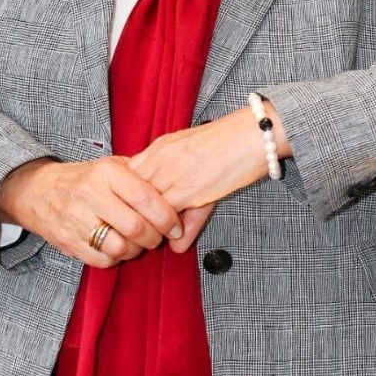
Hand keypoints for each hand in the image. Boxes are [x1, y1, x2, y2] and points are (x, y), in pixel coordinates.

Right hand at [0, 156, 183, 268]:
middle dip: (155, 237)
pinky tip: (119, 248)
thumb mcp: (110, 165)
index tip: (175, 225)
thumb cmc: (84, 178)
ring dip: (137, 250)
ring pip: (120, 247)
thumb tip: (173, 188)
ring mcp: (77, 220)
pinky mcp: (68, 242)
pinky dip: (117, 259)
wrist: (39, 191)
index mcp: (106, 173)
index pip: (144, 197)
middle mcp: (91, 195)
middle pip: (135, 227)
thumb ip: (139, 174)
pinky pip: (102, 260)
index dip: (166, 215)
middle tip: (160, 236)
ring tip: (139, 243)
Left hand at [127, 104, 292, 249]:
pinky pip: (165, 215)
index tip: (130, 214)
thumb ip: (185, 200)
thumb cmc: (228, 144)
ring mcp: (172, 173)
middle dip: (129, 216)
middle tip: (137, 233)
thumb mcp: (198, 167)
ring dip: (146, 227)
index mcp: (159, 148)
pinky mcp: (189, 188)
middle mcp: (159, 159)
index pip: (125, 175)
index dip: (124, 198)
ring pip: (142, 207)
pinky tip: (175, 238)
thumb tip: (176, 241)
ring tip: (154, 241)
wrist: (251, 134)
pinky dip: (165, 230)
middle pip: (128, 193)